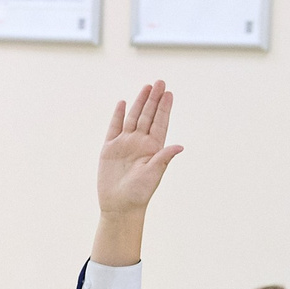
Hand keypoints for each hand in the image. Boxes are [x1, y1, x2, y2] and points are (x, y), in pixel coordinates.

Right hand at [95, 81, 182, 220]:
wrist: (119, 206)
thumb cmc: (139, 193)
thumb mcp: (154, 175)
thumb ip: (164, 158)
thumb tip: (180, 147)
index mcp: (153, 148)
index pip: (160, 123)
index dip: (164, 108)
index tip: (169, 93)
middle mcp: (140, 143)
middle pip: (148, 116)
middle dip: (154, 99)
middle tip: (160, 82)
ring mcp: (125, 144)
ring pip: (133, 118)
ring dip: (140, 103)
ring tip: (146, 87)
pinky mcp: (110, 149)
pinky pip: (114, 128)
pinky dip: (118, 115)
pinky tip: (123, 103)